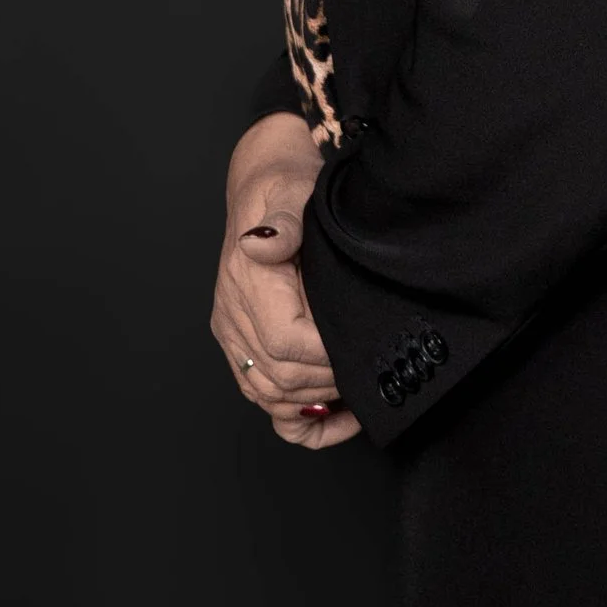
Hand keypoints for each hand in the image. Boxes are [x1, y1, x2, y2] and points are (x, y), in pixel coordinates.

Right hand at [211, 112, 359, 447]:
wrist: (266, 185)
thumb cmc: (284, 187)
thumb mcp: (292, 191)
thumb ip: (284, 222)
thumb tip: (265, 243)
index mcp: (245, 284)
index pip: (283, 342)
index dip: (326, 355)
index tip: (363, 347)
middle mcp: (233, 319)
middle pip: (279, 377)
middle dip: (330, 381)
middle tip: (374, 370)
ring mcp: (236, 339)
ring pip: (271, 397)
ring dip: (318, 403)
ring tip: (363, 393)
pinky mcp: (246, 349)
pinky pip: (265, 400)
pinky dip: (300, 421)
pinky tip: (338, 418)